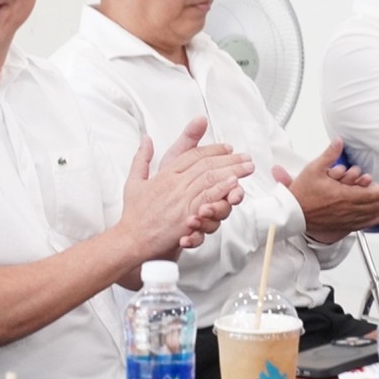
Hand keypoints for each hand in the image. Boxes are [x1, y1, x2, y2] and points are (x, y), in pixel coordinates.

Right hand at [120, 118, 254, 255]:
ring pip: (210, 179)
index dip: (211, 149)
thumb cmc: (134, 215)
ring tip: (246, 167)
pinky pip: (208, 200)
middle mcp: (174, 184)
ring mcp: (181, 200)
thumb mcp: (134, 182)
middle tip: (245, 157)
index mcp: (164, 175)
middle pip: (205, 165)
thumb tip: (146, 138)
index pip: (192, 155)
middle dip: (229, 159)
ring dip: (231, 171)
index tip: (226, 148)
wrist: (131, 240)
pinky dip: (222, 190)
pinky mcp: (187, 217)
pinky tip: (234, 185)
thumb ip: (141, 159)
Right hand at [283, 139, 378, 242]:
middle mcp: (347, 209)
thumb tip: (338, 141)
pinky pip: (362, 225)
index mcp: (343, 196)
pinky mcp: (341, 225)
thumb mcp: (314, 168)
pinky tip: (377, 217)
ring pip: (370, 216)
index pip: (372, 194)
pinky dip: (373, 220)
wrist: (293, 212)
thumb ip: (329, 154)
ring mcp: (345, 219)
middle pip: (375, 206)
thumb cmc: (302, 193)